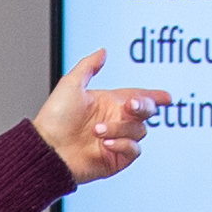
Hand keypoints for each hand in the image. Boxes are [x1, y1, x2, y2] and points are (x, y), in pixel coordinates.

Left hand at [31, 50, 173, 183]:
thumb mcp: (71, 84)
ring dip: (120, 127)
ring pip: (139, 130)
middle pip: (145, 112)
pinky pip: (133, 150)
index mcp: (109, 103)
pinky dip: (123, 144)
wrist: (46, 149)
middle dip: (143, 106)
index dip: (154, 97)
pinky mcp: (116, 159)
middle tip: (130, 105)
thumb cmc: (54, 119)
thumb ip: (89, 66)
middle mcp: (115, 121)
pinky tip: (106, 142)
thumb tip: (103, 52)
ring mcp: (116, 140)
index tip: (166, 97)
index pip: (138, 97)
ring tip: (97, 130)